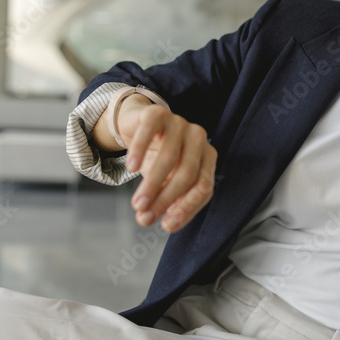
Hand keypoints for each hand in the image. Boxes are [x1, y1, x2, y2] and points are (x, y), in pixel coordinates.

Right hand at [116, 96, 216, 232]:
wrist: (138, 125)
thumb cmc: (156, 157)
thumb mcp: (165, 182)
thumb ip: (163, 201)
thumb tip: (145, 220)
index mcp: (207, 158)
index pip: (203, 187)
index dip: (186, 208)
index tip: (166, 226)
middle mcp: (198, 139)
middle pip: (186, 174)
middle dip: (164, 200)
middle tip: (145, 217)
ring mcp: (179, 122)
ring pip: (169, 157)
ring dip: (152, 184)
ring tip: (137, 203)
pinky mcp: (158, 112)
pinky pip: (149, 132)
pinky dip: (140, 151)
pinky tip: (131, 168)